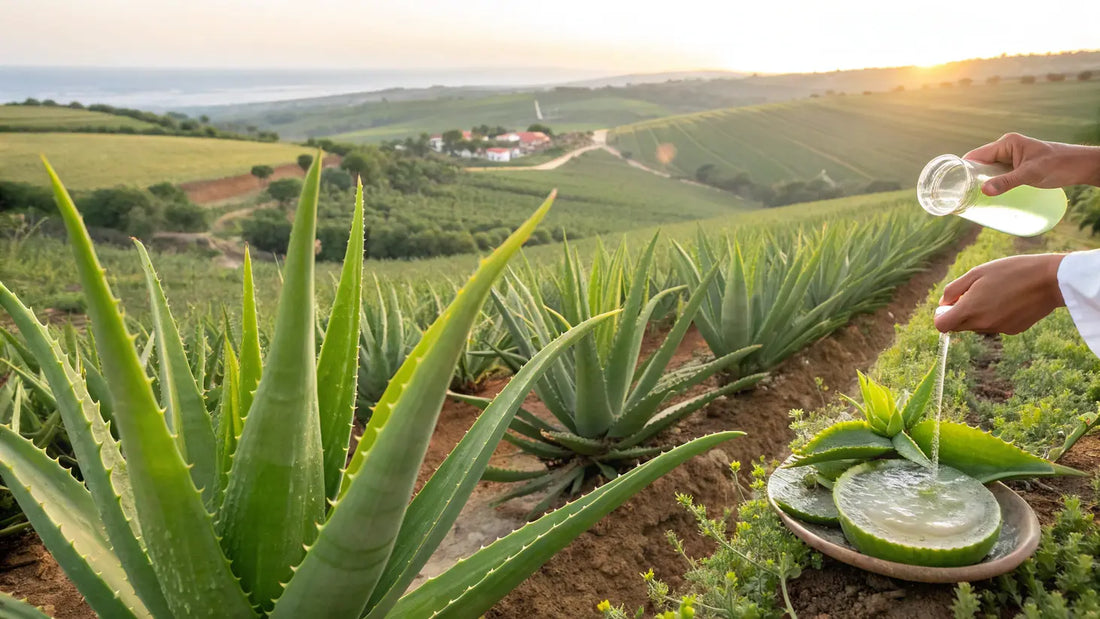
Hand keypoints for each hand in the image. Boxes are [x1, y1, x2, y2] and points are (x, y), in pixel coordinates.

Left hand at [935, 254, 1065, 334]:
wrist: (1050, 280)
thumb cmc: (1011, 271)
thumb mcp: (977, 273)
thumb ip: (954, 290)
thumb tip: (942, 304)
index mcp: (970, 309)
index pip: (942, 326)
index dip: (941, 315)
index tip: (950, 304)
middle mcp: (983, 324)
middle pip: (958, 326)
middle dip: (959, 313)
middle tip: (973, 293)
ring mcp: (999, 329)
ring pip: (977, 326)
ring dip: (978, 314)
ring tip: (995, 292)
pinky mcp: (1013, 330)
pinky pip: (995, 325)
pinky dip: (995, 315)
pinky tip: (1010, 300)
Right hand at [964, 133, 1099, 195]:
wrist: (1080, 166)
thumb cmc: (1059, 164)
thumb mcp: (1031, 174)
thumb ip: (1007, 182)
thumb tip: (983, 191)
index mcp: (1006, 143)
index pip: (977, 155)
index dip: (962, 168)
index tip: (950, 183)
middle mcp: (1006, 149)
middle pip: (980, 164)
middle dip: (969, 178)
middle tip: (958, 196)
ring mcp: (1011, 159)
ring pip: (988, 171)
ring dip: (979, 183)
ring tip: (967, 199)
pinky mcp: (1017, 168)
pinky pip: (998, 176)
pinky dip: (991, 185)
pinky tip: (986, 197)